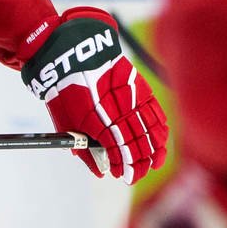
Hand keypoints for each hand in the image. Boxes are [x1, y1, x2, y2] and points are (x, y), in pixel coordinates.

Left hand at [19, 7, 167, 182]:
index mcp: (97, 119)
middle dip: (140, 163)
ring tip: (155, 163)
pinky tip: (161, 139)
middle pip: (138, 142)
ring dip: (155, 148)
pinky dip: (160, 127)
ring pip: (151, 128)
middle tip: (137, 175)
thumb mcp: (65, 123)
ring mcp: (132, 97)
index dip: (124, 165)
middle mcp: (118, 109)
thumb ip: (84, 149)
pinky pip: (156, 111)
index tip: (122, 175)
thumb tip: (100, 172)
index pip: (118, 149)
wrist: (73, 52)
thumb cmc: (65, 89)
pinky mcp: (140, 87)